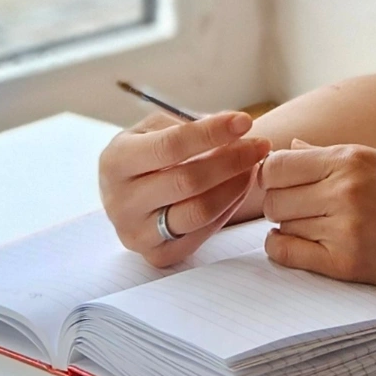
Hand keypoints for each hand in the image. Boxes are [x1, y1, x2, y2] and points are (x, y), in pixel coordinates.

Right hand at [98, 110, 268, 266]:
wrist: (127, 193)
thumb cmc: (147, 153)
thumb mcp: (154, 129)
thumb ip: (188, 124)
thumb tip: (232, 126)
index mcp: (115, 162)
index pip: (170, 146)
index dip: (211, 132)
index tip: (244, 121)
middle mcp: (120, 202)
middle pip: (188, 181)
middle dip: (232, 160)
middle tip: (260, 145)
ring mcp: (137, 233)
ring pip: (198, 211)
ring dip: (235, 186)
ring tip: (253, 166)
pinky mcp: (157, 254)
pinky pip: (202, 232)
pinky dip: (229, 207)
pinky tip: (240, 186)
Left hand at [260, 140, 375, 290]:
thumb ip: (327, 156)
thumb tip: (288, 148)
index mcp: (350, 158)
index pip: (276, 165)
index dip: (270, 175)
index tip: (280, 183)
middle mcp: (343, 190)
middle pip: (272, 197)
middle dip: (278, 202)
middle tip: (297, 207)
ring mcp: (343, 228)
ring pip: (279, 224)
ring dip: (287, 225)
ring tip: (309, 224)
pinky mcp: (345, 263)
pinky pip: (287, 254)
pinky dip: (284, 249)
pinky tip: (300, 243)